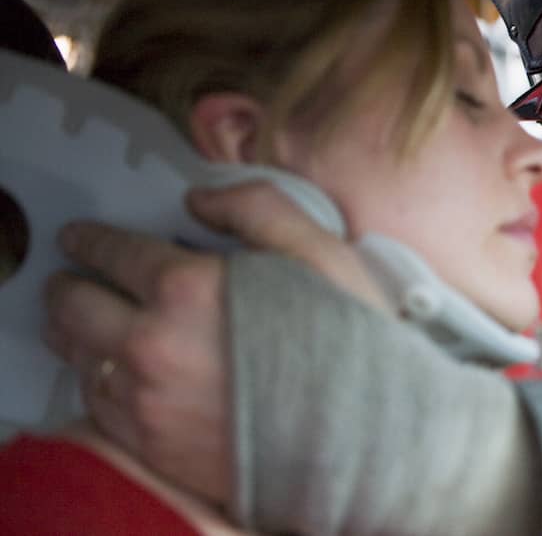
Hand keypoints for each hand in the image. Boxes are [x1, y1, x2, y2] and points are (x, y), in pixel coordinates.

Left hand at [42, 181, 386, 504]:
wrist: (367, 439)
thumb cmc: (352, 345)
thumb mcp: (322, 253)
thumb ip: (258, 207)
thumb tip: (201, 199)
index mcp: (188, 289)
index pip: (115, 252)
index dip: (92, 239)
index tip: (82, 237)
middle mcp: (153, 345)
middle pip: (76, 306)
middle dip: (69, 285)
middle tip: (70, 278)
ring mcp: (148, 402)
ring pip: (80, 359)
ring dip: (76, 335)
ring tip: (81, 324)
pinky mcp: (154, 447)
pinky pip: (98, 408)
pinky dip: (97, 383)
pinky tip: (114, 375)